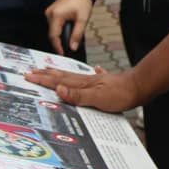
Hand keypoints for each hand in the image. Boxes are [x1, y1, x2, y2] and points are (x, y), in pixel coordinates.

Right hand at [24, 65, 141, 112]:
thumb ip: (77, 95)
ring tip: (51, 69)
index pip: (58, 81)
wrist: (139, 87)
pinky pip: (92, 77)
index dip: (43, 79)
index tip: (29, 76)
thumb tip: (58, 90)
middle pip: (62, 76)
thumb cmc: (120, 95)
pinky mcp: (104, 83)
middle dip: (46, 74)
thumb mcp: (97, 98)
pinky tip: (94, 70)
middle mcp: (87, 80)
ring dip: (60, 74)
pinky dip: (90, 74)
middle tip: (32, 71)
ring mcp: (95, 81)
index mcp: (83, 84)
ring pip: (73, 76)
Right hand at [45, 0, 93, 53]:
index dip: (57, 47)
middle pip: (52, 34)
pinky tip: (66, 33)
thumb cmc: (82, 2)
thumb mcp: (82, 19)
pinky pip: (53, 25)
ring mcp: (49, 12)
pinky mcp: (51, 12)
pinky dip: (59, 30)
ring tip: (68, 41)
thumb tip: (73, 47)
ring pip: (53, 30)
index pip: (53, 36)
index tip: (62, 54)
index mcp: (56, 15)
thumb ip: (77, 34)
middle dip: (59, 42)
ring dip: (59, 36)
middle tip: (68, 50)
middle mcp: (50, 13)